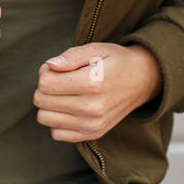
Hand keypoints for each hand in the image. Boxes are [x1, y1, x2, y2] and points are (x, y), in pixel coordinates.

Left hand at [33, 42, 163, 142]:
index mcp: (92, 83)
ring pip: (44, 118)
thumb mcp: (96, 49)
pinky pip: (56, 133)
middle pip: (41, 101)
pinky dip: (57, 120)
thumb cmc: (116, 62)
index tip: (58, 68)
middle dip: (45, 87)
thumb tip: (50, 65)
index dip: (46, 72)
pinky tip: (69, 108)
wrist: (142, 81)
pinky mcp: (92, 134)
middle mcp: (92, 108)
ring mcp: (92, 125)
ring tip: (65, 93)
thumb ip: (71, 55)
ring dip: (49, 104)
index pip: (45, 83)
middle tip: (61, 79)